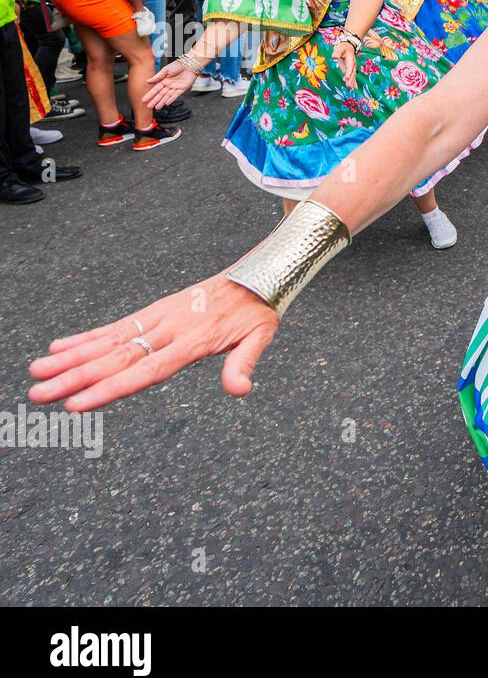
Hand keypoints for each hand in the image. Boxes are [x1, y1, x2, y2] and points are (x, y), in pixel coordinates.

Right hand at [28, 274, 280, 411]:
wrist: (256, 273)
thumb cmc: (258, 311)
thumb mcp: (261, 337)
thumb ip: (244, 363)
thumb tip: (239, 390)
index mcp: (192, 340)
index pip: (145, 370)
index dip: (110, 388)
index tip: (77, 403)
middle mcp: (168, 328)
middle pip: (116, 358)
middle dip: (75, 378)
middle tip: (38, 394)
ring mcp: (158, 318)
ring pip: (108, 341)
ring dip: (71, 358)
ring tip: (36, 374)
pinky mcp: (154, 311)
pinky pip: (116, 326)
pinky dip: (86, 337)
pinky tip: (59, 349)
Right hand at [144, 59, 199, 107]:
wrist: (189, 64)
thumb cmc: (178, 65)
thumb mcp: (165, 70)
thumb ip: (157, 77)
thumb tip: (147, 81)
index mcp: (163, 81)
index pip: (155, 89)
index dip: (150, 95)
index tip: (144, 100)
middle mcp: (169, 85)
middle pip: (160, 95)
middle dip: (154, 101)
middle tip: (148, 106)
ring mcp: (175, 88)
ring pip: (167, 96)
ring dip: (162, 102)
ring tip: (156, 108)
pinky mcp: (182, 89)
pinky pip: (176, 95)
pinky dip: (171, 99)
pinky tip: (167, 103)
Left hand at [334, 39, 357, 89]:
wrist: (348, 46)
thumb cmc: (343, 47)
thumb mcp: (339, 48)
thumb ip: (337, 52)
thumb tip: (334, 57)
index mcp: (351, 59)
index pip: (350, 67)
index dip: (348, 72)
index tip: (346, 78)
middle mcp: (353, 64)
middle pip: (352, 73)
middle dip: (350, 79)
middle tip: (348, 86)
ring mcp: (352, 68)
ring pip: (353, 76)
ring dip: (352, 82)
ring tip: (351, 88)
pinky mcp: (350, 70)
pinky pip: (352, 77)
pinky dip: (353, 82)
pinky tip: (354, 88)